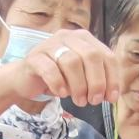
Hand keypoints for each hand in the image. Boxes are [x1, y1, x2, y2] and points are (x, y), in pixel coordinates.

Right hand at [4, 29, 119, 106]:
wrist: (25, 79)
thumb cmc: (58, 77)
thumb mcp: (81, 77)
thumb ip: (96, 80)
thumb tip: (112, 95)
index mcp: (84, 39)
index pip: (106, 55)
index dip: (112, 78)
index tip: (111, 98)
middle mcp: (68, 37)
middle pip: (91, 56)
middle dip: (96, 82)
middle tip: (94, 101)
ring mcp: (50, 45)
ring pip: (71, 62)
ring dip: (79, 86)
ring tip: (79, 101)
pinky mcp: (35, 57)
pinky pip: (50, 69)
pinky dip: (59, 84)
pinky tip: (62, 94)